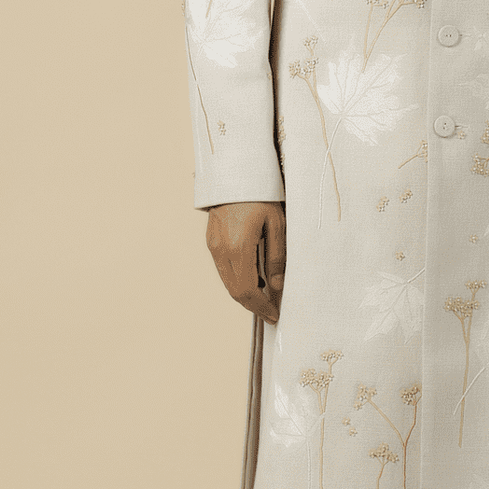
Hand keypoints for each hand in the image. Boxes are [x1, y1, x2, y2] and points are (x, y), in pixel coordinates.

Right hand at [205, 201, 285, 324]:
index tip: (274, 315)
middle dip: (254, 305)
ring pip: (228, 282)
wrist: (236, 173)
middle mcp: (221, 250)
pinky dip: (238, 280)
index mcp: (239, 247)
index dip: (261, 307)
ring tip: (266, 294)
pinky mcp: (211, 241)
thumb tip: (277, 286)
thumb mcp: (277, 224)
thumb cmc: (261, 195)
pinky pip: (223, 269)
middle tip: (271, 311)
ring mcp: (213, 246)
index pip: (247, 291)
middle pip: (235, 291)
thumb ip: (277, 258)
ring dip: (245, 293)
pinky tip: (254, 276)